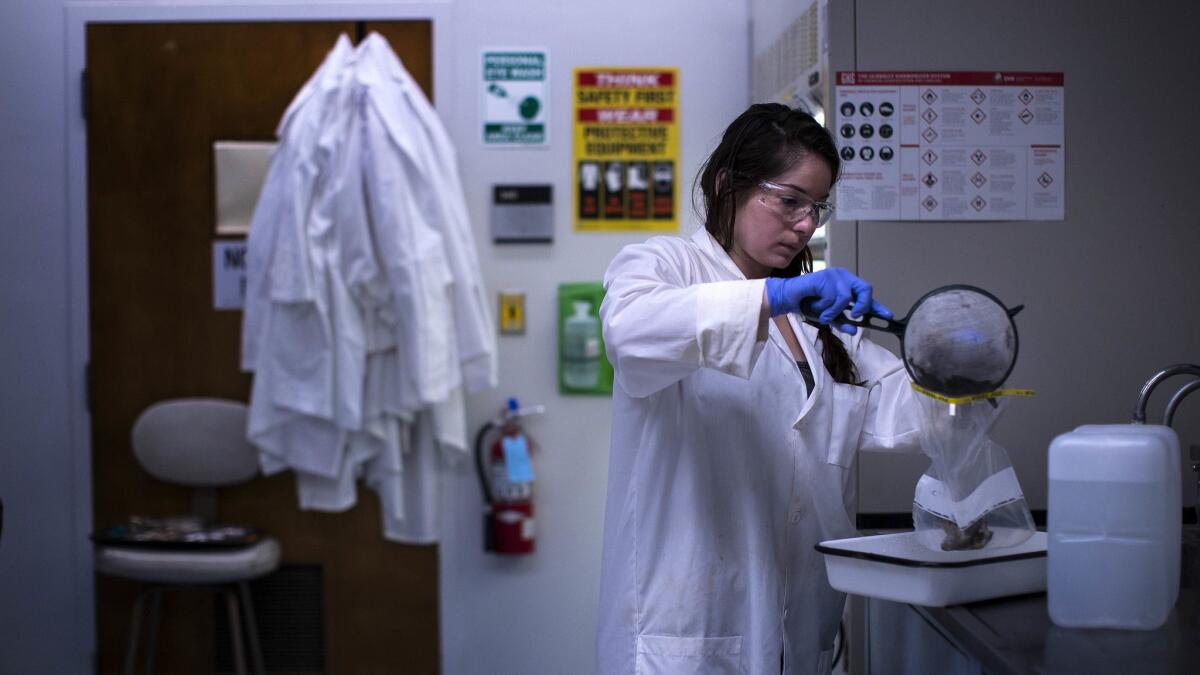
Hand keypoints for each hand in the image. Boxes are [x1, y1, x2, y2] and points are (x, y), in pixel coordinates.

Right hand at [764, 268, 892, 334]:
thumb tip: (855, 329)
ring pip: (846, 297)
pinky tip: (817, 307)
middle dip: (862, 305)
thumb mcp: (828, 317)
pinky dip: (826, 308)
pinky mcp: (824, 277)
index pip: (866, 295)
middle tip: (855, 315)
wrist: (788, 298)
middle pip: (865, 289)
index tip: (887, 316)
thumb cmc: (808, 304)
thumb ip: (842, 322)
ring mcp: (834, 275)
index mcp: (846, 285)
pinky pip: (833, 297)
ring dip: (834, 311)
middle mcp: (842, 277)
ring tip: (823, 313)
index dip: (877, 306)